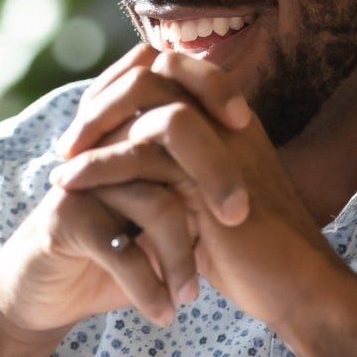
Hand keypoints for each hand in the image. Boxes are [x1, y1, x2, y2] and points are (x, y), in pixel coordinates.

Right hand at [0, 47, 251, 354]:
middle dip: (214, 175)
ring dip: (181, 256)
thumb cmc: (113, 253)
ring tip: (192, 296)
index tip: (247, 126)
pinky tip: (163, 313)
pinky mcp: (64, 219)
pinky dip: (149, 287)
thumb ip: (192, 189)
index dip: (212, 88)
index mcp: (128, 134)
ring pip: (154, 202)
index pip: (172, 82)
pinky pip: (121, 249)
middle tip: (237, 218)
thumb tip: (260, 176)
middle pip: (168, 131)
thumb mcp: (158, 220)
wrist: (45, 295)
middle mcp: (104, 147)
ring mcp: (83, 180)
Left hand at [49, 46, 337, 331]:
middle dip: (103, 99)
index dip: (122, 85)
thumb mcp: (206, 198)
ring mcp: (222, 142)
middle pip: (155, 70)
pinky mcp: (210, 177)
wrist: (294, 288)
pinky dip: (98, 165)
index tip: (88, 123)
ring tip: (61, 161)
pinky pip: (142, 153)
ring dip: (94, 127)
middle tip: (69, 141)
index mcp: (230, 118)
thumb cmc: (250, 251)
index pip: (169, 67)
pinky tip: (69, 184)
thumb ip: (177, 168)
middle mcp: (227, 119)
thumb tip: (127, 153)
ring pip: (147, 103)